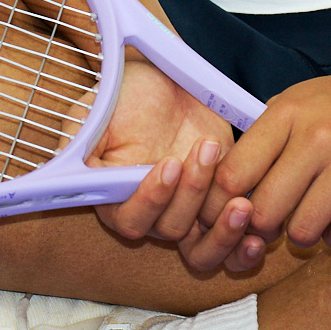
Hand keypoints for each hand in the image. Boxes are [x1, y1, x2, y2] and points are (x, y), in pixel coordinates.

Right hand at [90, 56, 237, 254]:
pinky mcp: (217, 207)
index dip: (150, 200)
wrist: (168, 79)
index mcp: (114, 195)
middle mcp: (150, 212)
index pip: (129, 219)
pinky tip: (258, 239)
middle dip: (191, 197)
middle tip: (207, 156)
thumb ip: (81, 137)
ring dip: (221, 230)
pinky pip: (229, 246)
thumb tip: (72, 162)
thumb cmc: (127, 90)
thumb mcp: (96, 107)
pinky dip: (242, 250)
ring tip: (242, 205)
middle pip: (169, 231)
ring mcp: (186, 212)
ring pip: (200, 246)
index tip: (169, 164)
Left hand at [192, 56, 330, 265]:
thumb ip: (264, 139)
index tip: (232, 215)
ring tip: (313, 219)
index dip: (222, 206)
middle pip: (263, 210)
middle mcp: (316, 135)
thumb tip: (224, 189)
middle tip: (276, 224)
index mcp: (287, 113)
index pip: (233, 174)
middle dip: (264, 228)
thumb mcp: (301, 101)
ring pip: (303, 230)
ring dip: (305, 235)